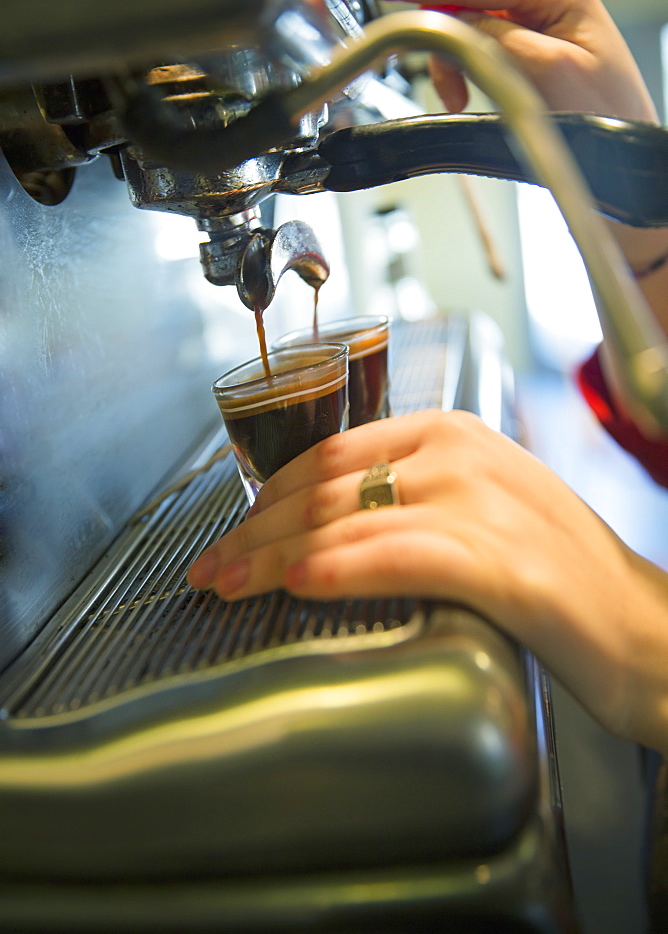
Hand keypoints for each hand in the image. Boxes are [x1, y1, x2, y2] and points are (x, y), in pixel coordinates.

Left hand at [188, 410, 667, 751]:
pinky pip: (399, 557)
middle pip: (326, 486)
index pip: (332, 453)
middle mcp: (460, 456)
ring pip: (347, 521)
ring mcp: (482, 505)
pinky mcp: (502, 565)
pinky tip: (298, 585)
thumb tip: (325, 520)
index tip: (232, 530)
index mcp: (451, 434)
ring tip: (228, 587)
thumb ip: (411, 495)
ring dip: (274, 556)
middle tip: (210, 567)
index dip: (269, 494)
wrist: (646, 628)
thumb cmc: (559, 574)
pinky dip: (339, 570)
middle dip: (254, 529)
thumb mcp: (480, 504)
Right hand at [345, 0, 658, 123]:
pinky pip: (475, 49)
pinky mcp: (525, 46)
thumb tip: (448, 21)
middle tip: (450, 93)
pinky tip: (474, 97)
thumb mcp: (543, 75)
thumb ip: (491, 39)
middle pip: (459, 2)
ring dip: (452, 67)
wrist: (623, 167)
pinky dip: (463, 75)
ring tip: (466, 101)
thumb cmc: (605, 123)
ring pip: (462, 29)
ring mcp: (535, 19)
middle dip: (440, 46)